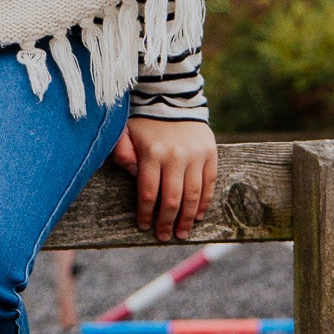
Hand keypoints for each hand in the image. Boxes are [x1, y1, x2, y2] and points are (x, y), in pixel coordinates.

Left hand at [110, 117, 217, 241]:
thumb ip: (122, 154)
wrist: (172, 97)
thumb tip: (132, 175)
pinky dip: (204, 202)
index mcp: (152, 154)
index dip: (146, 214)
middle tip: (164, 236)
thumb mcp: (125, 133)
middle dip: (167, 222)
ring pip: (193, 195)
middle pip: (172, 199)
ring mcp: (196, 155)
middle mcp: (175, 156)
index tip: (144, 226)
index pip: (149, 193)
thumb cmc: (144, 121)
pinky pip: (209, 183)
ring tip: (182, 233)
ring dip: (187, 218)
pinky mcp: (210, 153)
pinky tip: (197, 215)